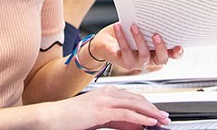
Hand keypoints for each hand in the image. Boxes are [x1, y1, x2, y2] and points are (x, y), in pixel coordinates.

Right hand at [47, 86, 170, 129]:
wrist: (52, 117)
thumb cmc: (71, 119)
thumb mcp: (99, 119)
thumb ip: (117, 121)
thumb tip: (134, 124)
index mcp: (106, 93)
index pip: (133, 97)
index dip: (148, 105)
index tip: (158, 114)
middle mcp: (107, 93)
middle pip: (137, 99)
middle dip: (153, 108)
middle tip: (165, 117)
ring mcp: (104, 100)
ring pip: (135, 104)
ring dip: (151, 113)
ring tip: (162, 120)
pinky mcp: (101, 110)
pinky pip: (126, 114)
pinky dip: (140, 118)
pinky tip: (149, 122)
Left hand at [89, 23, 183, 71]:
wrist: (106, 42)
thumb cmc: (127, 33)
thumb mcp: (141, 27)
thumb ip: (149, 24)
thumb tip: (155, 8)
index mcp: (157, 52)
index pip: (171, 55)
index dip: (177, 53)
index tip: (179, 46)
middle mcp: (150, 60)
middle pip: (161, 59)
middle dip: (160, 48)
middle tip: (156, 35)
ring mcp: (138, 63)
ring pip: (144, 55)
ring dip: (139, 40)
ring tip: (134, 26)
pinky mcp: (125, 62)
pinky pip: (125, 51)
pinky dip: (122, 37)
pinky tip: (119, 27)